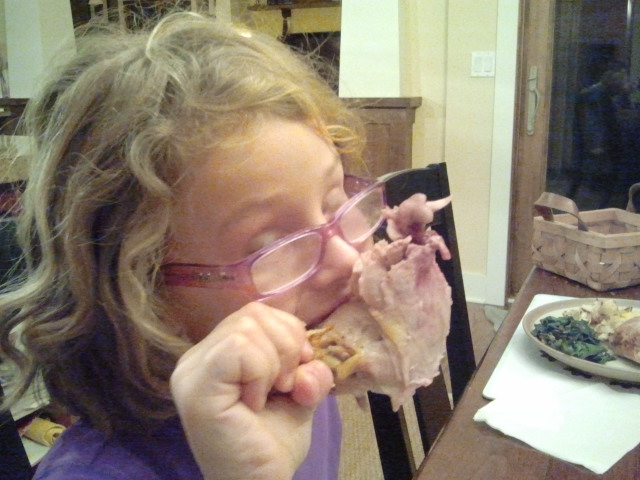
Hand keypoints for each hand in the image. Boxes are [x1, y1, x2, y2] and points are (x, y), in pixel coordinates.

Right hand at [170, 303, 333, 479]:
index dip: (288, 335)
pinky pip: (238, 347)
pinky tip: (256, 402)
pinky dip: (261, 370)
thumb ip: (307, 365)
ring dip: (275, 362)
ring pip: (247, 326)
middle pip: (253, 313)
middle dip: (287, 346)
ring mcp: (192, 372)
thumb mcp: (299, 392)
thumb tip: (313, 357)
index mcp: (215, 355)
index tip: (296, 373)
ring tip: (268, 397)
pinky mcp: (197, 387)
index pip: (255, 313)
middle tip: (283, 387)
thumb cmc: (271, 445)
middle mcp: (196, 359)